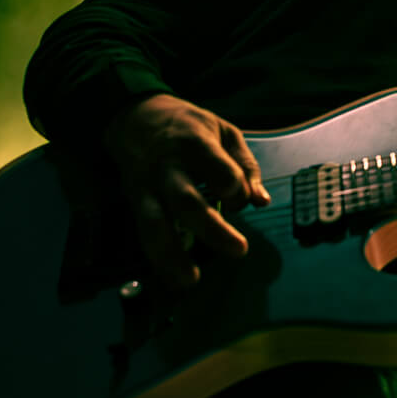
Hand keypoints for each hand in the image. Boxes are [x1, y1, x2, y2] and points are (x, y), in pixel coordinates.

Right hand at [104, 93, 268, 286]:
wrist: (135, 117)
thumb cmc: (188, 127)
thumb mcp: (224, 132)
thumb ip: (245, 166)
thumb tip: (261, 202)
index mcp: (195, 144)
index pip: (221, 172)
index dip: (237, 188)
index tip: (240, 196)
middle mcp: (168, 167)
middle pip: (187, 201)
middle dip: (213, 229)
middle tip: (240, 250)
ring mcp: (147, 186)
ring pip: (155, 223)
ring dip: (171, 255)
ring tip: (190, 280)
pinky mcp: (135, 202)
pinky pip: (144, 232)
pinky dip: (157, 257)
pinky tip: (172, 277)